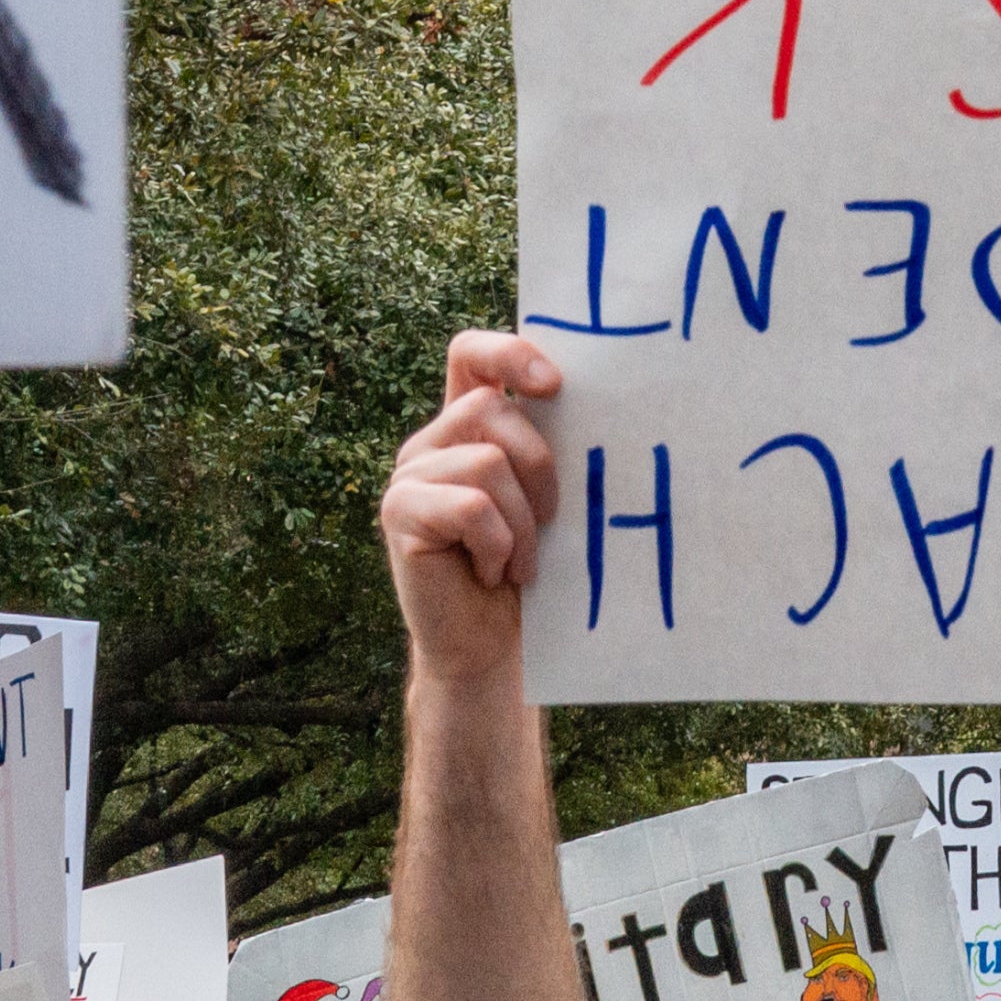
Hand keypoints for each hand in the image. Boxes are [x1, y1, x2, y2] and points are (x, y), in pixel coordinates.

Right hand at [380, 330, 567, 666]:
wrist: (490, 648)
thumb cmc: (528, 570)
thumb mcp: (544, 498)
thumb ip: (548, 448)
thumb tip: (601, 407)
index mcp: (466, 426)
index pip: (472, 354)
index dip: (508, 352)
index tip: (553, 384)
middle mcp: (431, 441)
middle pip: (490, 408)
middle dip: (539, 466)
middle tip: (550, 522)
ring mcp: (410, 476)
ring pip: (485, 462)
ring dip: (522, 522)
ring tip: (519, 562)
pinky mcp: (399, 513)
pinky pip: (470, 506)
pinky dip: (497, 544)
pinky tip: (491, 573)